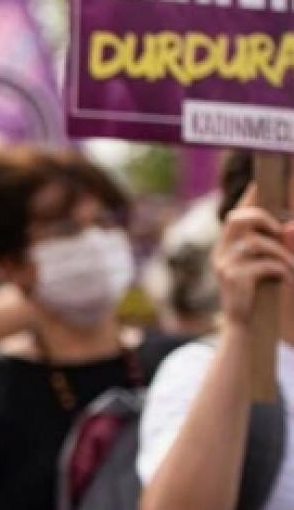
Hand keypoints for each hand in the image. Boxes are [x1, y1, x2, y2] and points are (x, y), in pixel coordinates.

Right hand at [212, 184, 293, 328]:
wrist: (246, 327)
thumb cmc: (259, 294)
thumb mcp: (266, 266)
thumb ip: (276, 246)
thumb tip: (289, 227)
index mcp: (227, 246)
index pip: (235, 213)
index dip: (250, 197)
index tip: (261, 182)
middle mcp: (221, 253)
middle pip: (238, 218)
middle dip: (264, 220)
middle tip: (280, 233)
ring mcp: (225, 266)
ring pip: (257, 243)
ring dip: (282, 253)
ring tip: (291, 267)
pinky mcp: (234, 280)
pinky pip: (265, 265)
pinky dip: (281, 269)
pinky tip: (285, 280)